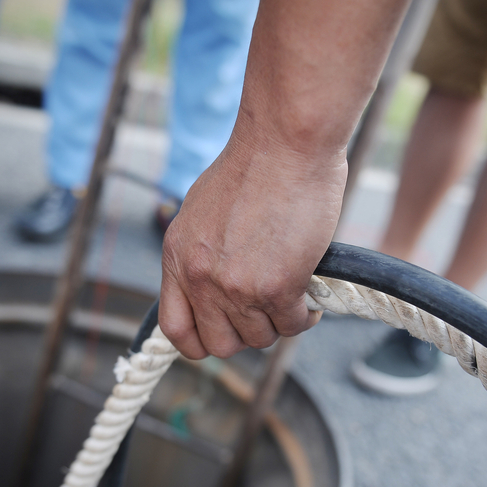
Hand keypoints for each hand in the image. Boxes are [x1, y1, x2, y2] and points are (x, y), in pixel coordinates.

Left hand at [159, 130, 344, 358]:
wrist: (285, 142)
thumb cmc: (253, 165)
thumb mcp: (202, 212)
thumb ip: (200, 254)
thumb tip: (211, 283)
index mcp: (177, 258)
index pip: (176, 330)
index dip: (201, 342)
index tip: (223, 331)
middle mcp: (200, 279)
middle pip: (220, 344)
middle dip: (246, 334)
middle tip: (265, 309)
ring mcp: (237, 287)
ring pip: (260, 338)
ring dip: (278, 322)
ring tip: (291, 295)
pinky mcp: (277, 287)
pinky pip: (293, 325)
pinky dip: (305, 316)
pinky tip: (310, 294)